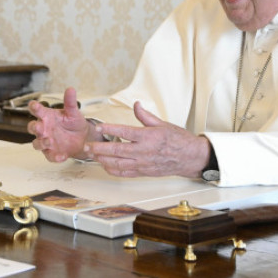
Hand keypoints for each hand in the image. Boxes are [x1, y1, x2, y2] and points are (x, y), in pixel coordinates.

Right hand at [27, 87, 95, 161]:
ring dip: (41, 143)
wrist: (83, 138)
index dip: (34, 107)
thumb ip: (70, 102)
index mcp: (47, 116)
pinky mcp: (52, 152)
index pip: (36, 110)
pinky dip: (55, 157)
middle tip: (38, 126)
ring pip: (36, 144)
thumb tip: (70, 89)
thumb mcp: (73, 112)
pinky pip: (50, 156)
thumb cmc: (73, 123)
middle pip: (32, 128)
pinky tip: (62, 156)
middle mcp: (44, 129)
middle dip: (33, 127)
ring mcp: (46, 141)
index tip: (33, 105)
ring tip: (49, 141)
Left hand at [85, 102, 210, 178]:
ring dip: (103, 160)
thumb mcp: (163, 124)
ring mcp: (143, 163)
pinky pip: (125, 173)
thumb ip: (145, 116)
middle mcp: (144, 151)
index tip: (99, 127)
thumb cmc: (179, 141)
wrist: (191, 158)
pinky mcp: (144, 172)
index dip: (110, 129)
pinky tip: (105, 166)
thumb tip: (136, 105)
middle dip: (99, 148)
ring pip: (118, 163)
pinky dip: (113, 170)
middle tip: (87, 146)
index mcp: (148, 137)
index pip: (125, 132)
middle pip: (117, 150)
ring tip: (92, 155)